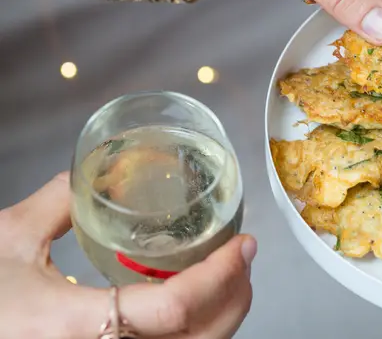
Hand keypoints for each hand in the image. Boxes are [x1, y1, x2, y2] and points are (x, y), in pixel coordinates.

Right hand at [0, 173, 256, 337]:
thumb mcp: (8, 240)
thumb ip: (58, 202)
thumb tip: (92, 174)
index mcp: (76, 327)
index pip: (173, 308)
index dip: (220, 275)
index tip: (244, 244)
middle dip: (235, 297)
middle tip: (244, 258)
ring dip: (222, 318)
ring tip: (228, 279)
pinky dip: (195, 335)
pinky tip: (193, 309)